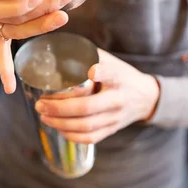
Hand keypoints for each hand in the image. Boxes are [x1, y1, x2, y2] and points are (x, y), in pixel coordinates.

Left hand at [35, 49, 160, 143]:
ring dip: (60, 123)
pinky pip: (90, 138)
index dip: (101, 72)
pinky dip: (71, 135)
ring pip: (86, 126)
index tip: (90, 71)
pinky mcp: (113, 129)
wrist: (146, 98)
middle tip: (40, 104)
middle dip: (59, 108)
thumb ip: (90, 56)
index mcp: (118, 77)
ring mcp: (115, 117)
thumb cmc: (123, 76)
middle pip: (88, 107)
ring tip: (44, 116)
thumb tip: (58, 49)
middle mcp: (118, 99)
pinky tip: (58, 128)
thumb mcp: (112, 61)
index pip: (110, 74)